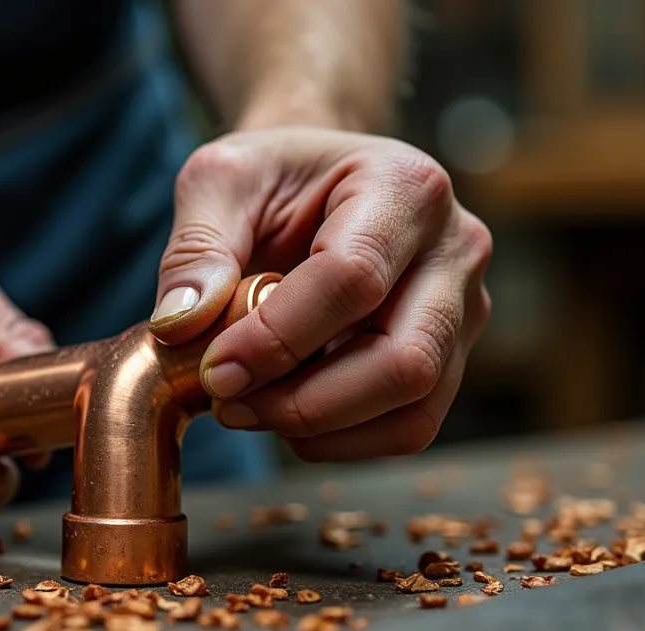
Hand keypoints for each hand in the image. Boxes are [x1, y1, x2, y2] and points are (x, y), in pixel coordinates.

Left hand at [150, 127, 491, 460]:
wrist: (319, 182)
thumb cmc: (273, 177)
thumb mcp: (220, 180)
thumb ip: (196, 247)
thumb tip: (180, 325)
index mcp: (406, 186)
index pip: (353, 279)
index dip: (277, 338)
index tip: (214, 369)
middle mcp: (456, 248)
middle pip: (404, 360)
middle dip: (305, 403)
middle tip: (229, 402)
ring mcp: (463, 308)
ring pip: (414, 408)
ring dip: (322, 430)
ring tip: (250, 410)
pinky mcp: (451, 356)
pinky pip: (411, 426)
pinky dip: (341, 440)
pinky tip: (287, 415)